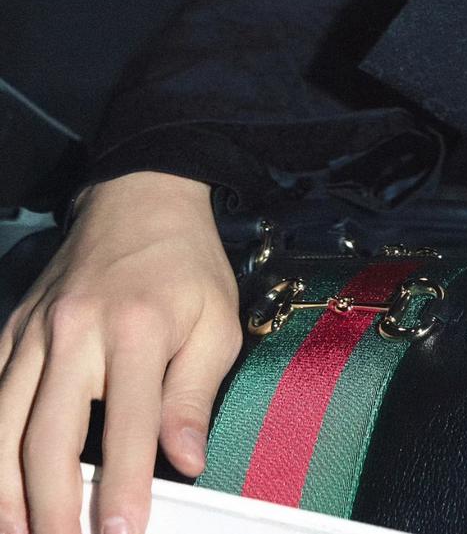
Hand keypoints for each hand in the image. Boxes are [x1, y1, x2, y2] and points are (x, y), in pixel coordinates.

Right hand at [0, 172, 241, 533]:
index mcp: (137, 329)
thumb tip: (187, 461)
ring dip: (4, 491)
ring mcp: (35, 330)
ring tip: (18, 533)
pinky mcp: (12, 329)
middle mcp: (77, 331)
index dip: (120, 490)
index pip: (127, 427)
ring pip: (3, 424)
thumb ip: (195, 394)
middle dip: (49, 509)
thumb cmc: (184, 264)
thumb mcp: (216, 320)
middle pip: (47, 437)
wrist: (142, 195)